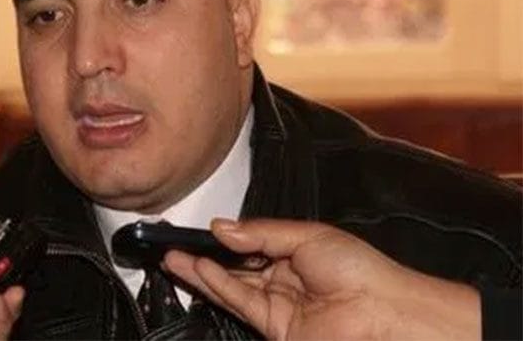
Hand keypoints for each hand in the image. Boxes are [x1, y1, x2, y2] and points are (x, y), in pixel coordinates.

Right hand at [164, 218, 480, 339]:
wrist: (382, 313)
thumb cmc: (357, 269)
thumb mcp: (306, 235)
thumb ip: (260, 233)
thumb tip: (221, 227)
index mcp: (297, 252)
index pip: (253, 244)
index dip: (227, 237)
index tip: (201, 228)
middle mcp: (284, 278)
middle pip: (237, 266)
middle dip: (206, 255)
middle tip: (175, 244)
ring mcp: (277, 304)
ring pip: (232, 285)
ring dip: (201, 271)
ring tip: (172, 257)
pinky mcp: (273, 327)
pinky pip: (239, 302)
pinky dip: (217, 286)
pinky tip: (198, 269)